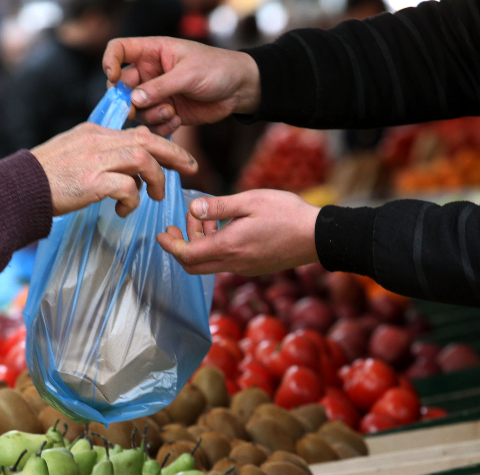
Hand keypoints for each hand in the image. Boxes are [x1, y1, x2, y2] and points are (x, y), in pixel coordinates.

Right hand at [32, 122, 197, 216]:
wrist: (17, 189)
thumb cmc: (44, 177)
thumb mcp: (74, 153)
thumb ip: (100, 154)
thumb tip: (129, 170)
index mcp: (95, 133)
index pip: (137, 132)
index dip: (163, 143)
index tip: (177, 157)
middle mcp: (98, 141)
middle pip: (147, 140)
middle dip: (175, 153)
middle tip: (191, 168)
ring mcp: (95, 161)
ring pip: (142, 160)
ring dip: (156, 180)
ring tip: (155, 197)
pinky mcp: (91, 182)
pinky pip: (127, 187)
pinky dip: (132, 200)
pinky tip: (123, 211)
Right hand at [103, 37, 260, 135]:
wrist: (239, 89)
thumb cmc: (217, 69)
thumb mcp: (188, 74)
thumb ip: (161, 87)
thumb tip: (134, 99)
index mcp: (152, 52)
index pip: (119, 50)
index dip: (110, 62)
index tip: (113, 78)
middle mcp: (150, 73)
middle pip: (122, 87)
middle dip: (127, 101)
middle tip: (136, 111)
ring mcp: (157, 94)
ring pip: (137, 110)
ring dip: (150, 115)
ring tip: (171, 113)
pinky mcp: (167, 112)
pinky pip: (152, 124)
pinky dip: (161, 127)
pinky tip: (177, 122)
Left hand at [157, 190, 319, 274]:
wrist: (318, 237)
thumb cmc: (287, 214)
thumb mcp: (250, 201)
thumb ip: (219, 207)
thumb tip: (193, 209)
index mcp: (229, 247)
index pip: (187, 255)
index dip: (170, 245)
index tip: (161, 233)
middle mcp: (234, 263)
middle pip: (193, 266)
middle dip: (180, 246)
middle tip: (178, 225)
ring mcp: (244, 268)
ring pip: (209, 264)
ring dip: (200, 244)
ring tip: (207, 219)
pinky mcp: (254, 268)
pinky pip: (225, 262)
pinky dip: (215, 247)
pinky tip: (225, 228)